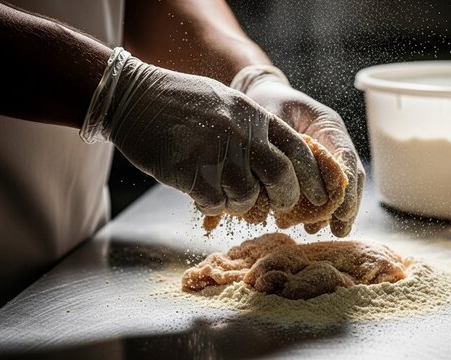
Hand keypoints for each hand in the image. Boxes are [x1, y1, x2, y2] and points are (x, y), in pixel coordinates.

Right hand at [82, 49, 325, 215]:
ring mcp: (216, 153)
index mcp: (253, 115)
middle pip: (281, 177)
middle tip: (277, 206)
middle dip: (285, 198)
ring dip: (240, 203)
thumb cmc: (180, 102)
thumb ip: (253, 129)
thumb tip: (279, 166)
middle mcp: (241, 133)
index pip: (298, 149)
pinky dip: (213, 205)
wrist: (133, 98)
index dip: (311, 177)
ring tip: (225, 192)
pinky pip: (216, 203)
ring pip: (248, 197)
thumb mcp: (226, 103)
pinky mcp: (191, 172)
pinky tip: (202, 193)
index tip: (316, 195)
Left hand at [232, 66, 365, 236]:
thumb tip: (278, 181)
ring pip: (337, 187)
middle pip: (349, 178)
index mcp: (328, 126)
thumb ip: (276, 146)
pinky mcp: (312, 166)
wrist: (258, 92)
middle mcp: (332, 141)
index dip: (347, 188)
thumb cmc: (264, 101)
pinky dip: (314, 208)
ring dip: (330, 211)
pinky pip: (320, 189)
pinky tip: (304, 224)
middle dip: (345, 206)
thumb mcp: (268, 116)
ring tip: (315, 230)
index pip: (345, 159)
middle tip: (339, 230)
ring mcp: (324, 154)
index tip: (342, 212)